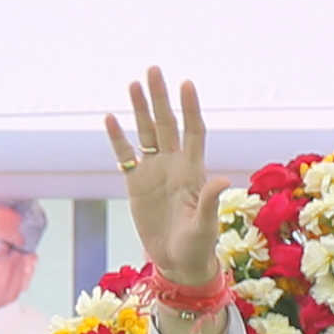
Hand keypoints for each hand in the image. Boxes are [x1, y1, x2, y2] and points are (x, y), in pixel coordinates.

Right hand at [107, 67, 226, 289]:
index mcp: (193, 172)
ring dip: (140, 109)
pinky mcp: (136, 184)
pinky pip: (125, 156)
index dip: (190, 108)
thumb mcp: (205, 227)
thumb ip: (210, 202)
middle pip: (167, 124)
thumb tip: (223, 180)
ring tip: (134, 84)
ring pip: (145, 133)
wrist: (178, 263)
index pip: (193, 132)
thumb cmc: (197, 247)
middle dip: (160, 98)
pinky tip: (110, 118)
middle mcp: (173, 166)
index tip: (186, 83)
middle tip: (153, 69)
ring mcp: (154, 173)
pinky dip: (117, 139)